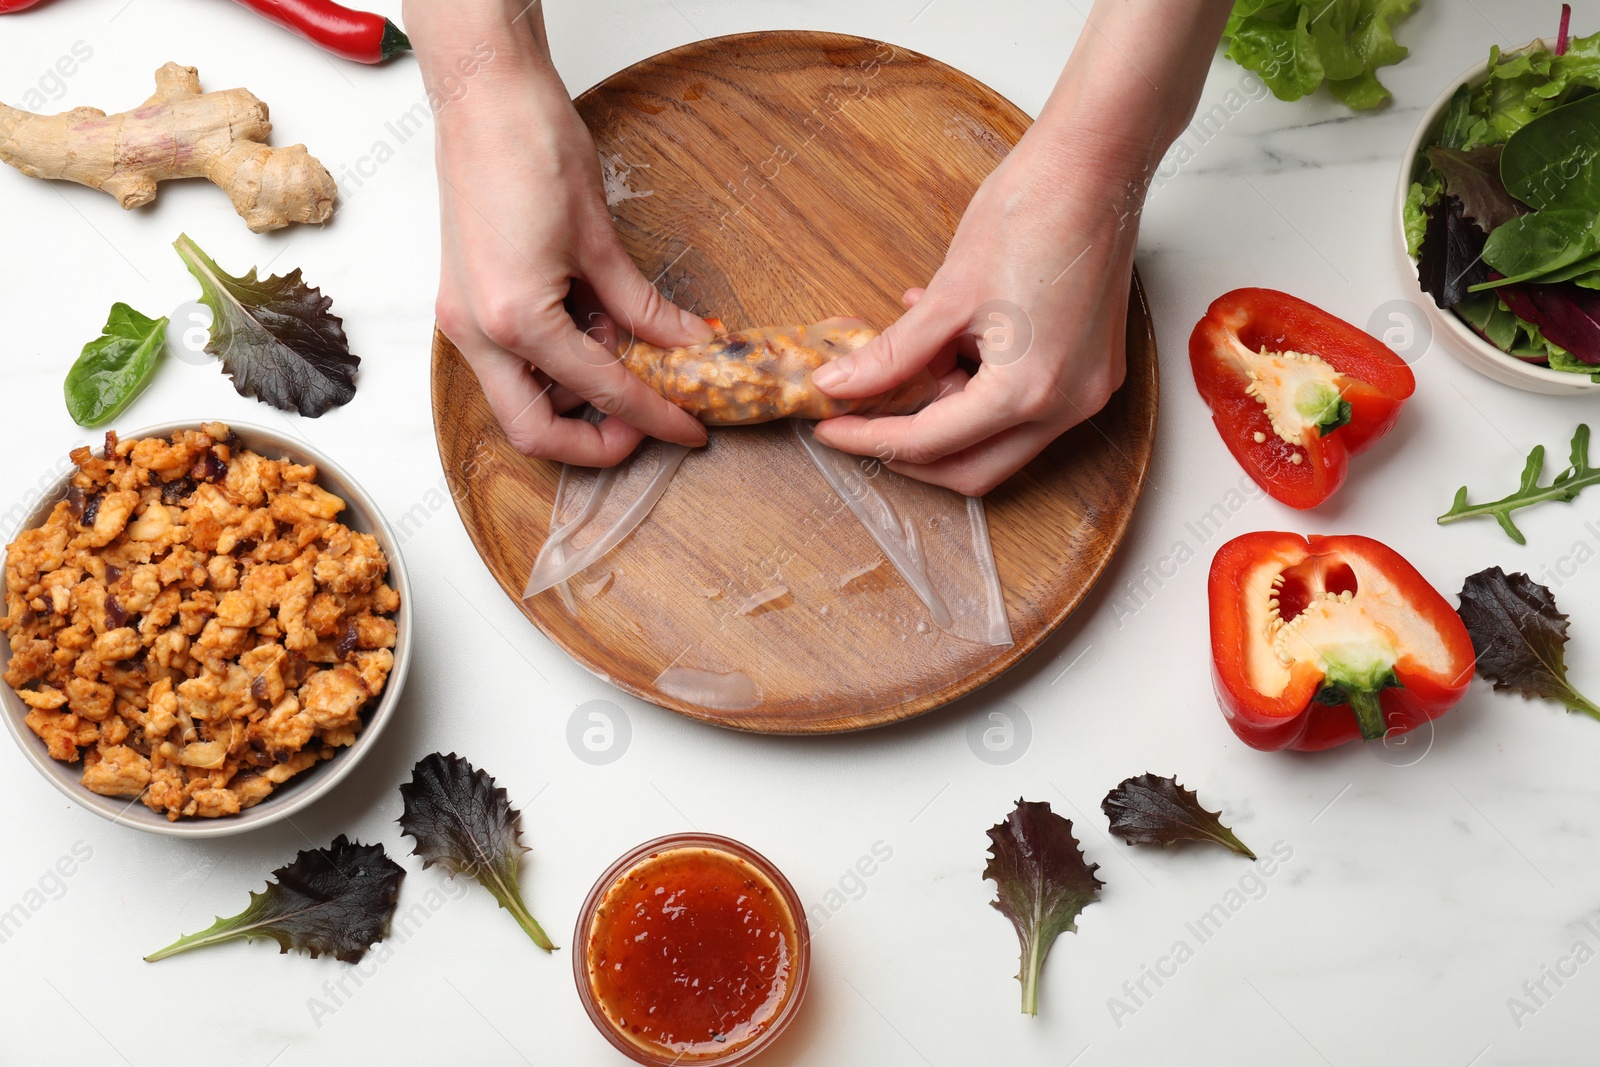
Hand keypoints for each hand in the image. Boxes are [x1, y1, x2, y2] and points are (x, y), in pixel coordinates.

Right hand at [415, 4, 712, 464]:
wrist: (485, 96)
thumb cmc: (532, 147)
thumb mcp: (600, 240)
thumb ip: (643, 307)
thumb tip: (688, 345)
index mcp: (513, 320)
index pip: (599, 391)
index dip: (653, 417)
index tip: (688, 428)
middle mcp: (477, 332)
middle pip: (533, 430)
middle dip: (594, 442)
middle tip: (648, 420)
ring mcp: (464, 320)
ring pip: (520, 399)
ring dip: (576, 397)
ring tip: (628, 356)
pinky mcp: (466, 303)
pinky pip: (512, 362)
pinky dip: (557, 364)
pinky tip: (597, 333)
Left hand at [810, 135, 1136, 495]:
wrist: (1094, 163)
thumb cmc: (1031, 214)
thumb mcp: (946, 295)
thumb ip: (892, 354)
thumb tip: (839, 386)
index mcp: (1028, 392)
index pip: (932, 442)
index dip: (871, 439)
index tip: (831, 430)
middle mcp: (1067, 405)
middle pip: (974, 467)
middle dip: (913, 452)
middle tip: (862, 424)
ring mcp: (1086, 389)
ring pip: (1000, 437)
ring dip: (948, 412)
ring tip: (914, 355)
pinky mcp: (1093, 368)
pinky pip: (1025, 402)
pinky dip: (981, 386)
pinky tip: (950, 339)